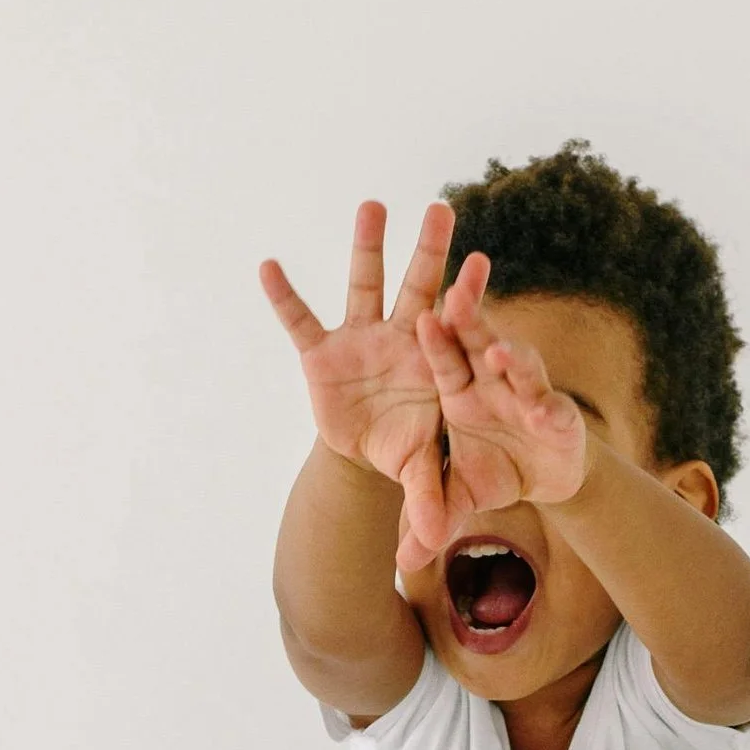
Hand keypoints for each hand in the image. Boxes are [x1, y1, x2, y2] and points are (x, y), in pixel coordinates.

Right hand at [261, 202, 453, 556]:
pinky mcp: (322, 352)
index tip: (481, 264)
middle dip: (430, 251)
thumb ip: (429, 496)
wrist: (375, 450)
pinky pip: (300, 320)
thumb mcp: (423, 472)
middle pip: (419, 290)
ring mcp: (361, 340)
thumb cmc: (411, 450)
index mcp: (433, 362)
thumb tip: (432, 544)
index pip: (454, 327)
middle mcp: (400, 340)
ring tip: (372, 205)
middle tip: (442, 208)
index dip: (466, 298)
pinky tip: (268, 266)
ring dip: (366, 247)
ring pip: (365, 286)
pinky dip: (284, 296)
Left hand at [410, 257, 589, 554]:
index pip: (445, 357)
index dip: (436, 339)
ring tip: (499, 353)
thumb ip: (429, 517)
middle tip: (456, 297)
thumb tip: (401, 566)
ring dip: (513, 356)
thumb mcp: (458, 498)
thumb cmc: (496, 472)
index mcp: (462, 389)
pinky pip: (553, 408)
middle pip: (480, 344)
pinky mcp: (560, 416)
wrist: (545, 479)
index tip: (422, 319)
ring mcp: (528, 395)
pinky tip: (544, 412)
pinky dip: (549, 409)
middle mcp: (494, 383)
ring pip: (521, 366)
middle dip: (471, 320)